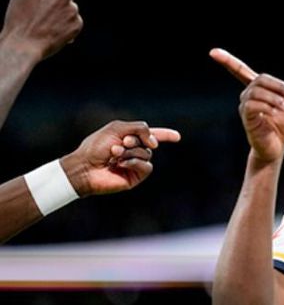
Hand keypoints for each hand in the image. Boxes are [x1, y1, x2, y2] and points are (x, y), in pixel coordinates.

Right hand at [0, 0, 117, 61]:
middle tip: (42, 13)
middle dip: (60, 1)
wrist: (21, 44)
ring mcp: (72, 9)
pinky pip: (75, 23)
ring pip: (71, 9)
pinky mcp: (78, 24)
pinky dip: (66, 28)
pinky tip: (53, 33)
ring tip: (44, 24)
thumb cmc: (18, 17)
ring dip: (61, 16)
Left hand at [60, 120, 180, 196]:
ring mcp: (136, 164)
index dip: (165, 135)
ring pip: (147, 154)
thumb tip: (155, 143)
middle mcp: (134, 151)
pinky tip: (120, 164)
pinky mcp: (136, 176)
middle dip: (136, 140)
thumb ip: (140, 128)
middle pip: (150, 142)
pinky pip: (146, 166)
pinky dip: (134, 162)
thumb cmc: (95, 147)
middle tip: (121, 142)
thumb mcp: (118, 128)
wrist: (85, 166)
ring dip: (131, 151)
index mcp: (129, 138)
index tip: (178, 137)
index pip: (152, 135)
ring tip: (114, 154)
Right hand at [209, 48, 283, 162]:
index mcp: (260, 90)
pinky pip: (252, 105)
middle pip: (260, 79)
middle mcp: (249, 95)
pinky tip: (276, 113)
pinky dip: (267, 106)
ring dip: (275, 97)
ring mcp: (246, 106)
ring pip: (256, 91)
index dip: (228, 61)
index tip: (212, 52)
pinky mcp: (246, 117)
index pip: (241, 71)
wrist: (278, 148)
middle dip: (279, 86)